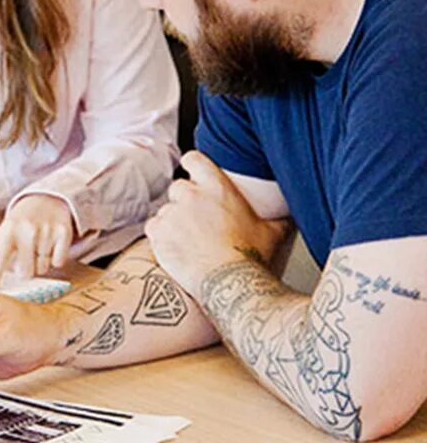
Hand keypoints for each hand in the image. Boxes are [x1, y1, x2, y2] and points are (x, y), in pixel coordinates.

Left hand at [0, 194, 75, 288]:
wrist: (46, 199)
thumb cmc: (20, 223)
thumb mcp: (2, 236)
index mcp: (8, 231)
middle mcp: (26, 229)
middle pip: (25, 273)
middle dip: (25, 271)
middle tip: (25, 257)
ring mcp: (46, 230)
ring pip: (42, 269)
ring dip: (40, 264)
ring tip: (37, 248)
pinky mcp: (64, 231)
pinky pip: (59, 262)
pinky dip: (55, 259)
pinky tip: (51, 246)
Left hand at [145, 151, 290, 297]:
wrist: (228, 283)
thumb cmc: (250, 258)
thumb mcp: (271, 232)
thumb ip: (276, 218)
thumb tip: (287, 216)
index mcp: (217, 187)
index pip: (193, 159)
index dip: (191, 165)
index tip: (191, 172)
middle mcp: (191, 196)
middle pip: (178, 188)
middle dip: (183, 201)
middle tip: (195, 220)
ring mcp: (172, 214)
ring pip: (165, 211)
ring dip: (173, 222)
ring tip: (189, 241)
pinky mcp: (158, 233)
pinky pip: (153, 228)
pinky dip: (160, 236)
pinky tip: (175, 248)